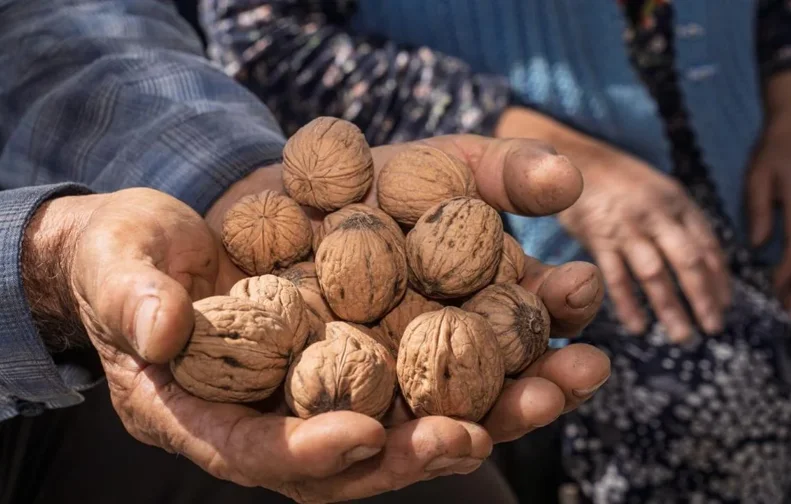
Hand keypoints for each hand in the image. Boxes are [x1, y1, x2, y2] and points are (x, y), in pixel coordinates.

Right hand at [28, 135, 608, 502]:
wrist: (171, 238)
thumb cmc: (129, 260)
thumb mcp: (117, 270)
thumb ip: (132, 297)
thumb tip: (163, 327)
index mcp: (215, 415)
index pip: (264, 451)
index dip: (311, 454)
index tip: (365, 439)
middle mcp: (288, 411)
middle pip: (367, 449)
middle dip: (431, 443)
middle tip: (493, 429)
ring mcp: (339, 378)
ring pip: (421, 407)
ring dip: (497, 400)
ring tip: (565, 376)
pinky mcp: (376, 338)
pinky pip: (437, 352)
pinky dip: (494, 345)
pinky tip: (550, 323)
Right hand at [494, 107, 729, 342]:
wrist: (574, 163)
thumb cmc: (619, 182)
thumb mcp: (658, 192)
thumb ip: (679, 222)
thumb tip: (702, 261)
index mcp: (678, 203)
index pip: (708, 244)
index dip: (720, 278)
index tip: (726, 306)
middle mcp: (657, 215)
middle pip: (688, 261)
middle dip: (704, 297)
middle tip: (714, 328)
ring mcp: (627, 228)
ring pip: (655, 274)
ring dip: (671, 308)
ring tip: (682, 336)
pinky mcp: (599, 239)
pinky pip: (617, 277)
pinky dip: (628, 305)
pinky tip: (638, 327)